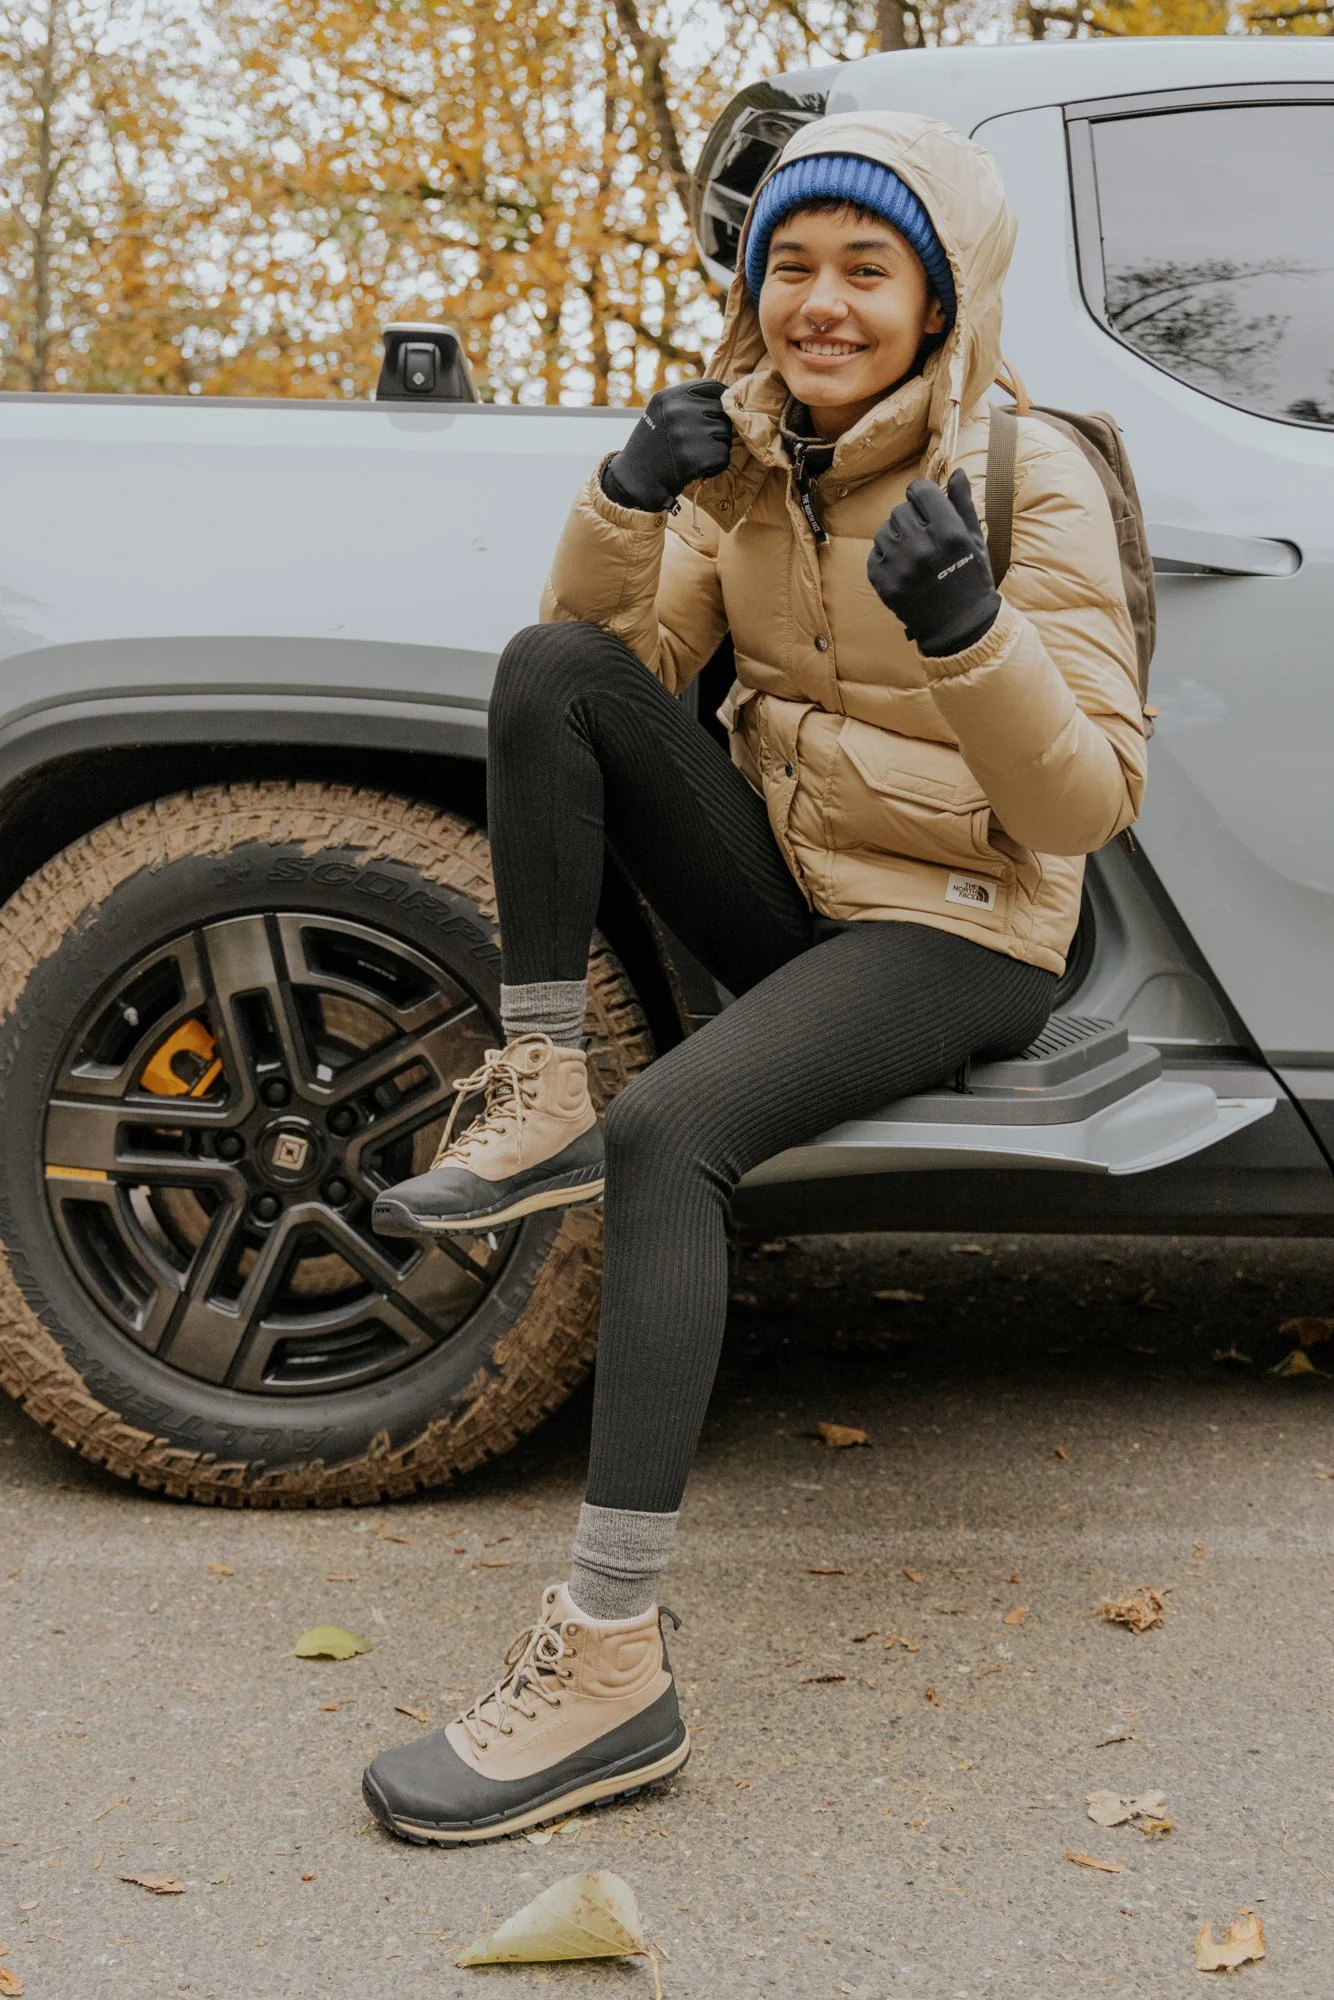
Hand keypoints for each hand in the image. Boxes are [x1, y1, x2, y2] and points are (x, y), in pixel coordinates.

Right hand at [600, 379, 733, 512]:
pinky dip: (717, 466)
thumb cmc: (653, 447)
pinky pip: (723, 456)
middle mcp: (677, 411)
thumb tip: (725, 397)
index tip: (722, 411)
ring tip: (699, 455)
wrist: (636, 481)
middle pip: (721, 412)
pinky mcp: (694, 458)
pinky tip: (702, 469)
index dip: (722, 399)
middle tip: (702, 443)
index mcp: (669, 397)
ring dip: (717, 447)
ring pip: (725, 434)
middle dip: (717, 428)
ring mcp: (685, 434)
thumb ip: (686, 403)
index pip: (712, 386)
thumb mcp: (660, 413)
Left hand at [866, 469, 1001, 658]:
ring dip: (896, 536)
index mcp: (948, 532)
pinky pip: (875, 554)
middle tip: (922, 535)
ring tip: (912, 553)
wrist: (958, 626)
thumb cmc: (971, 579)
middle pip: (900, 510)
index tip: (926, 503)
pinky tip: (903, 567)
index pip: (920, 491)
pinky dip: (886, 557)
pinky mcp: (883, 582)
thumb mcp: (974, 540)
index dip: (922, 494)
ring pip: (884, 531)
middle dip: (910, 517)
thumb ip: (963, 504)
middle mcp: (921, 547)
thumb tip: (955, 472)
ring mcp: (900, 566)